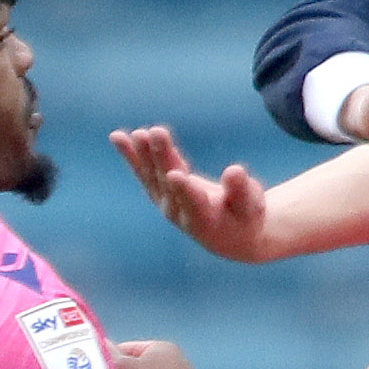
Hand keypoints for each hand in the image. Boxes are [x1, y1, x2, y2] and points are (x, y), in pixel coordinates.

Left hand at [109, 125, 282, 262]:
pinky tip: (117, 137)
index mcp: (206, 220)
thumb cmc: (244, 218)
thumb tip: (235, 171)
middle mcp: (180, 213)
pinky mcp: (158, 192)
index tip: (175, 175)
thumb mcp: (250, 207)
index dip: (185, 190)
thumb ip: (241, 191)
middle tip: (155, 133)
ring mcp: (166, 203)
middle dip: (162, 158)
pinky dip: (131, 155)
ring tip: (138, 133)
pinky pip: (143, 172)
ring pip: (153, 176)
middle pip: (169, 183)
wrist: (227, 236)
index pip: (194, 203)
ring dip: (143, 154)